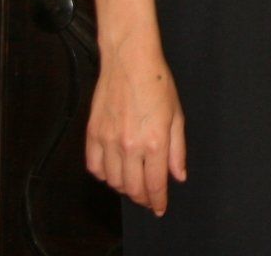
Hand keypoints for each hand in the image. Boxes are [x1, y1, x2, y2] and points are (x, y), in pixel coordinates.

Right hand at [86, 44, 186, 214]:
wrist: (129, 61)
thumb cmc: (157, 83)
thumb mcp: (177, 115)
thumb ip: (177, 150)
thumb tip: (178, 176)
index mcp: (155, 142)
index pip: (155, 184)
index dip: (158, 201)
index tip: (159, 208)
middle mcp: (130, 145)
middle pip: (133, 188)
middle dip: (142, 198)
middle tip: (148, 199)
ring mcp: (108, 140)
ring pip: (113, 181)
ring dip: (124, 188)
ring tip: (133, 184)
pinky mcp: (93, 134)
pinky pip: (95, 167)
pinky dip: (103, 175)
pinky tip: (113, 171)